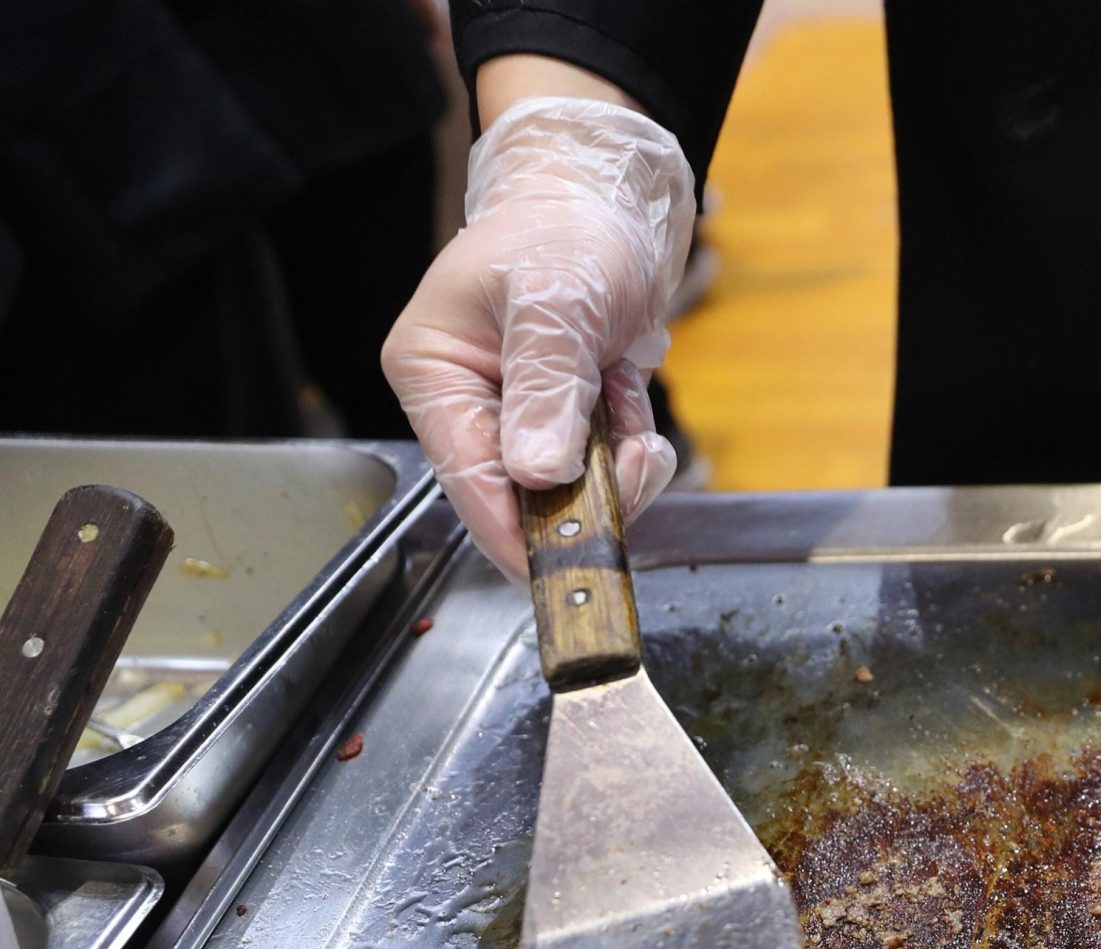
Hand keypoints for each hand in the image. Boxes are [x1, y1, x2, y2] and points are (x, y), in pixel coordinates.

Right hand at [382, 94, 693, 581]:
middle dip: (588, 490)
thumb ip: (546, 385)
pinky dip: (628, 442)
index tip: (567, 566)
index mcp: (432, 374)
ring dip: (617, 461)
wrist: (606, 197)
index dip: (518, 533)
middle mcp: (466, 402)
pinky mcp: (561, 418)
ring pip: (570, 489)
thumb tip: (537, 470)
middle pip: (522, 497)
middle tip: (635, 455)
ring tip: (625, 395)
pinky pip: (600, 466)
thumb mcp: (558, 300)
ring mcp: (515, 414)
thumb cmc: (567, 230)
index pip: (467, 481)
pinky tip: (627, 391)